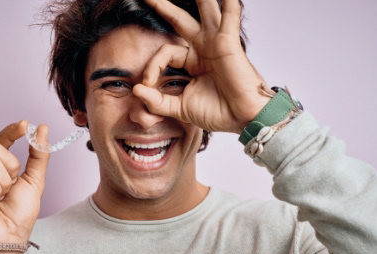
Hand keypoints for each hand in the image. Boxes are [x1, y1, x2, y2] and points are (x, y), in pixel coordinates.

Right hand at [0, 120, 48, 253]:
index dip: (10, 131)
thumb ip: (38, 155)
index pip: (0, 141)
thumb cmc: (18, 215)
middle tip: (6, 191)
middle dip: (10, 169)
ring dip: (2, 183)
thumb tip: (42, 128)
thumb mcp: (34, 181)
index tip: (25, 124)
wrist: (8, 239)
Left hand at [134, 0, 270, 133]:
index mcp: (192, 61)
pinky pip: (229, 16)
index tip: (147, 84)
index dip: (152, 67)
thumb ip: (156, 101)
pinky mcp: (228, 42)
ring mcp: (216, 42)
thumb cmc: (217, 113)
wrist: (240, 119)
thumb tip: (135, 90)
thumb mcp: (179, 107)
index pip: (164, 53)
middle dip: (164, 5)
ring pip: (205, 10)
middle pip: (179, 20)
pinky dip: (229, 4)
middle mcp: (203, 48)